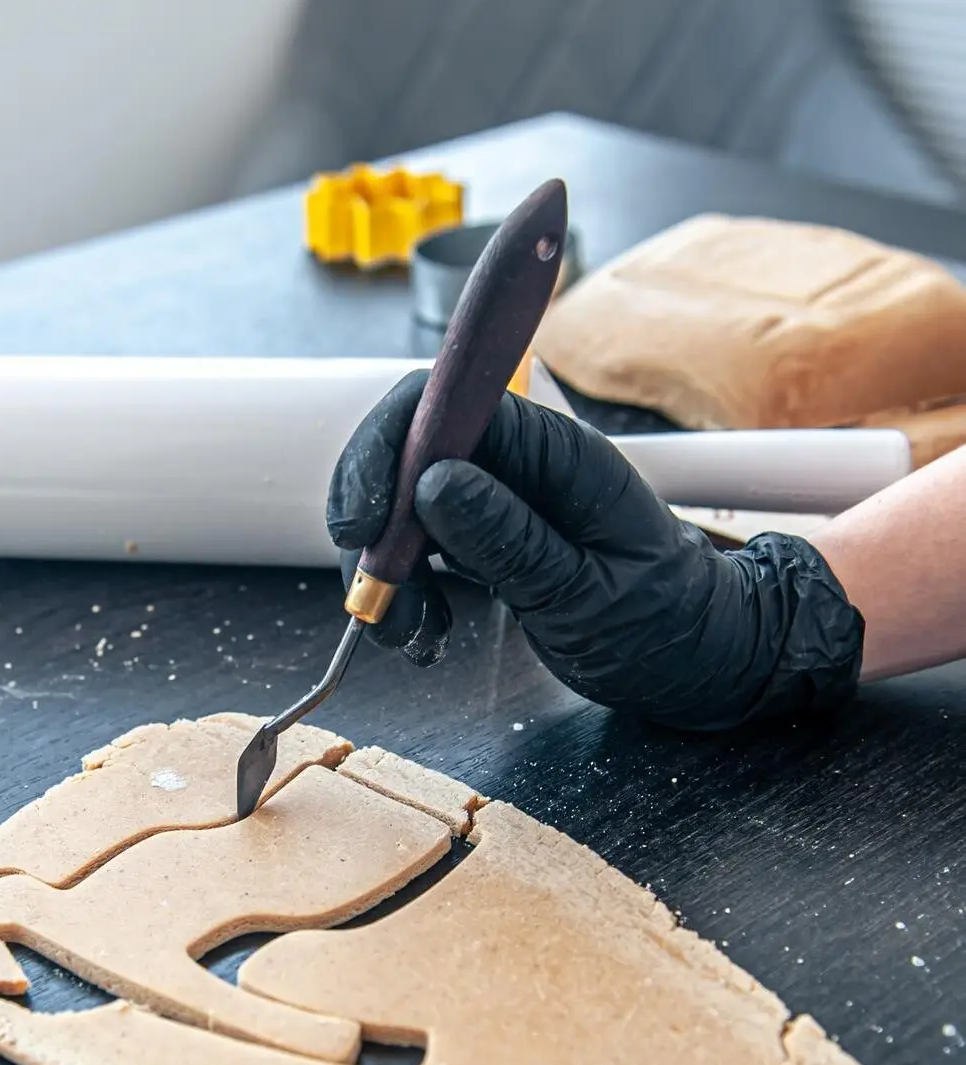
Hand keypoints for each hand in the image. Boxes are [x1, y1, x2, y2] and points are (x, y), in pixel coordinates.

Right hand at [326, 371, 864, 729]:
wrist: (700, 662)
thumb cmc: (668, 626)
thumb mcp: (589, 595)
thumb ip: (513, 540)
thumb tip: (435, 483)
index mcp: (556, 454)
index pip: (445, 402)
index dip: (388, 448)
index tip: (364, 521)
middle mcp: (522, 465)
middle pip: (409, 448)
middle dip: (373, 514)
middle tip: (370, 586)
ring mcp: (501, 501)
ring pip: (405, 505)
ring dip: (386, 568)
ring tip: (413, 632)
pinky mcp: (488, 540)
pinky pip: (422, 547)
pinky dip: (405, 591)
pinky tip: (426, 631)